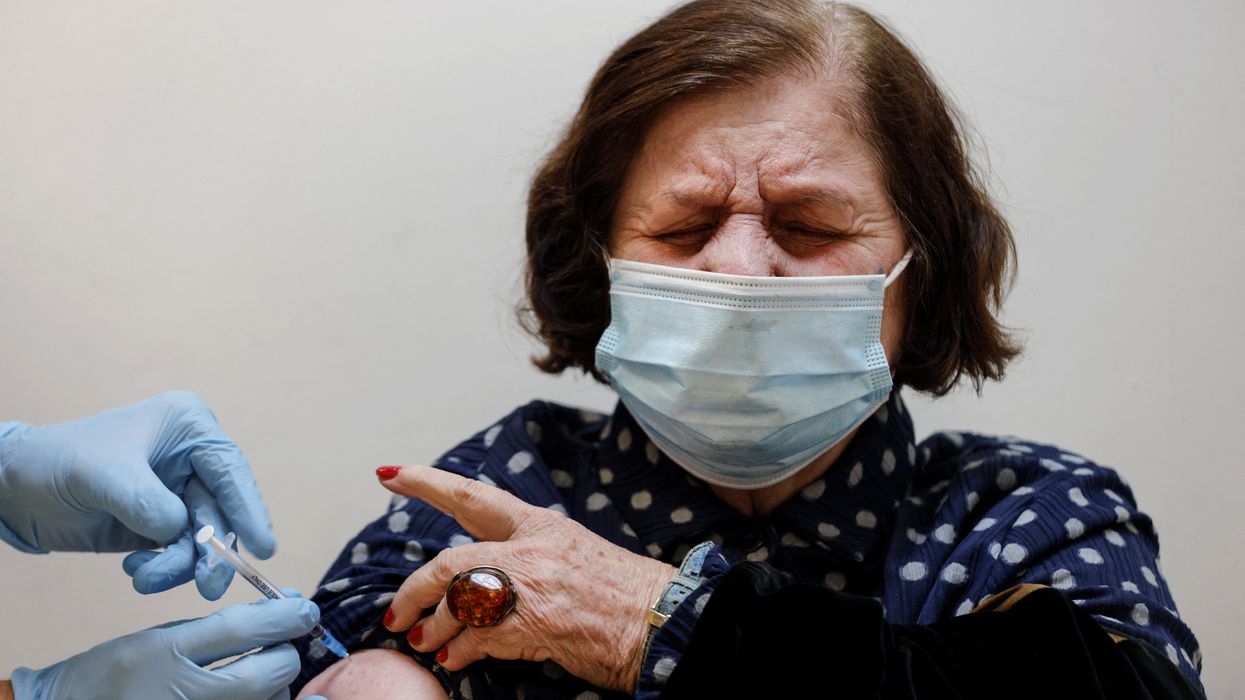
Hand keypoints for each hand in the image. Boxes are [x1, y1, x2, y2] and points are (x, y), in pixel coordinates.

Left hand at [0, 391, 274, 598]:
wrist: (14, 489)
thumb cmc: (58, 463)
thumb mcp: (104, 476)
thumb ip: (148, 503)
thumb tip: (181, 531)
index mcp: (188, 427)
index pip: (230, 470)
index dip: (249, 509)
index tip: (263, 547)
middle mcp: (191, 458)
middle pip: (223, 510)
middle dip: (215, 551)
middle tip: (209, 587)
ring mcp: (178, 493)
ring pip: (204, 538)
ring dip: (182, 566)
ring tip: (144, 579)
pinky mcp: (162, 523)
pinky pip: (182, 553)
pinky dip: (165, 569)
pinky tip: (137, 571)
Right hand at [9, 597, 323, 699]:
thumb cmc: (112, 675)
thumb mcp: (156, 637)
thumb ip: (215, 630)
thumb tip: (281, 612)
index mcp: (167, 652)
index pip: (245, 628)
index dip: (287, 614)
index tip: (304, 608)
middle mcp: (184, 692)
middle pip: (271, 671)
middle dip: (286, 652)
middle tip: (281, 645)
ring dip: (276, 685)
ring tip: (259, 673)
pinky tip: (280, 696)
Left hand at [376, 465, 675, 692]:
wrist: (659, 621)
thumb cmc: (624, 592)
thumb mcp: (573, 553)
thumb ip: (527, 557)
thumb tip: (481, 581)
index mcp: (540, 524)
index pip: (472, 497)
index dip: (426, 483)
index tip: (389, 475)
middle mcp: (530, 549)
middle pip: (449, 562)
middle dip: (412, 590)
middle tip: (395, 612)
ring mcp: (529, 586)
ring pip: (456, 602)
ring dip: (433, 627)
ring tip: (425, 643)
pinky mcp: (531, 623)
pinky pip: (475, 638)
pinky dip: (459, 652)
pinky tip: (455, 659)